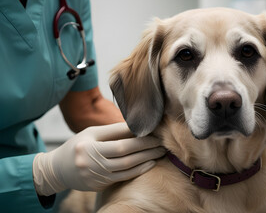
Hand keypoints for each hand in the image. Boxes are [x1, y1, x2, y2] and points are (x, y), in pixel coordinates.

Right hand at [33, 122, 165, 195]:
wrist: (57, 170)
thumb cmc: (77, 146)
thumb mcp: (91, 133)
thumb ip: (113, 130)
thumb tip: (138, 126)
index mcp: (88, 146)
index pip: (119, 140)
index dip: (139, 137)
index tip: (154, 132)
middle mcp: (91, 162)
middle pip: (125, 154)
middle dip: (146, 148)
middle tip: (162, 142)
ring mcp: (96, 176)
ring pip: (127, 167)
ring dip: (146, 159)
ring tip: (160, 152)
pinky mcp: (100, 185)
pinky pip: (123, 177)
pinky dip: (138, 170)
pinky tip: (150, 163)